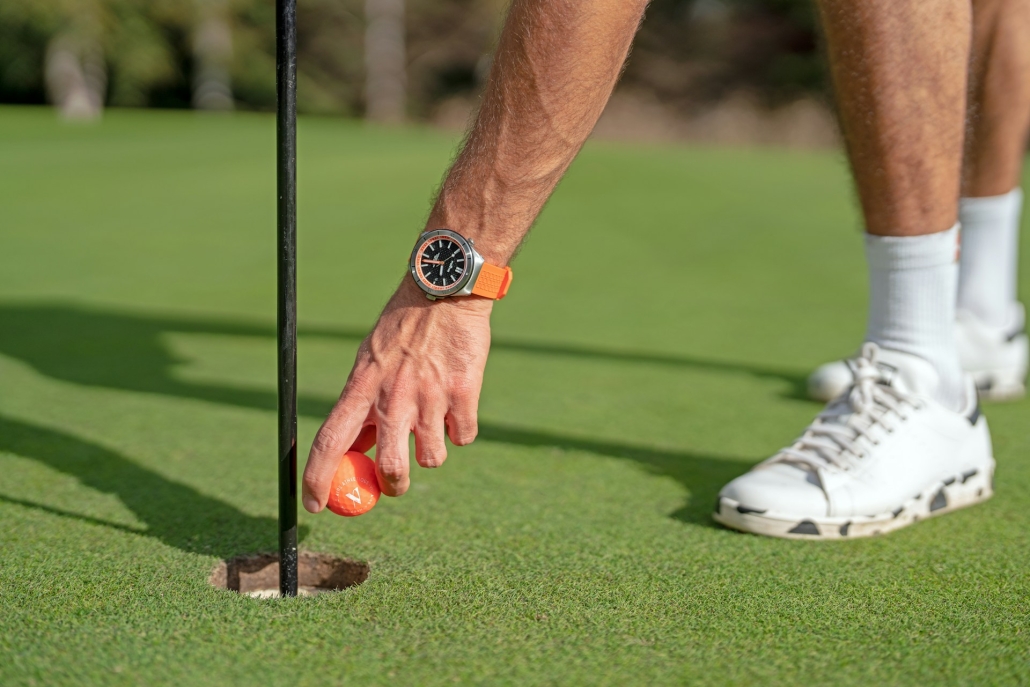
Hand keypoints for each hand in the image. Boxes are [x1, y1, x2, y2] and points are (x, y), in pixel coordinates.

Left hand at [302, 279, 492, 509]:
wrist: (445, 292)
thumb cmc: (404, 327)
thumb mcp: (371, 361)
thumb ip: (363, 404)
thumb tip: (355, 448)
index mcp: (361, 386)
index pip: (329, 441)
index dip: (318, 478)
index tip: (315, 504)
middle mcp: (393, 396)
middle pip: (390, 468)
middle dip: (392, 485)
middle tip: (395, 483)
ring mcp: (430, 396)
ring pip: (432, 458)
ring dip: (433, 451)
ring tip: (434, 421)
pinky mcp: (464, 394)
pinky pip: (464, 437)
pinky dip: (461, 429)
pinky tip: (458, 403)